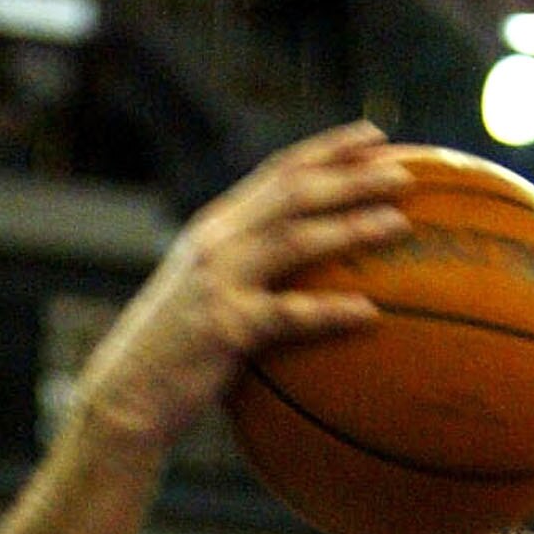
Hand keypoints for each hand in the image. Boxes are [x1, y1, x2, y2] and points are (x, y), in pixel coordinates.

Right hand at [78, 122, 412, 447]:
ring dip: (352, 225)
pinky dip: (330, 311)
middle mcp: (218, 242)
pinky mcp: (226, 329)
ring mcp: (220, 282)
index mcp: (217, 227)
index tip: (375, 137)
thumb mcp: (207, 299)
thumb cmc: (175, 357)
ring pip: (295, 239)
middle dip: (352, 174)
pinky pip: (288, 315)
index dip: (329, 149)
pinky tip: (369, 312)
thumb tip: (301, 278)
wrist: (127, 396)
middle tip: (405, 171)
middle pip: (295, 192)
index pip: (279, 171)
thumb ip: (247, 275)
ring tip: (401, 223)